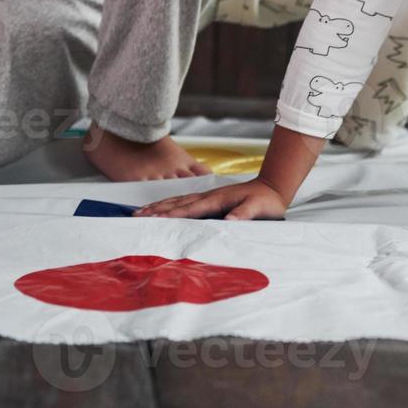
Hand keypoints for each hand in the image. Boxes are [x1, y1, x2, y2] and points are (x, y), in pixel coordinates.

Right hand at [132, 178, 286, 220]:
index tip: (154, 219)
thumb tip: (229, 220)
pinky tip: (162, 208)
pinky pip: (184, 203)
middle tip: (136, 215)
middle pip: (177, 203)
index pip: (190, 209)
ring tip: (141, 211)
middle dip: (156, 209)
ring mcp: (207, 197)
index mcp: (217, 200)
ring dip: (159, 206)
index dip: (172, 215)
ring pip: (178, 201)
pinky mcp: (209, 200)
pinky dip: (169, 205)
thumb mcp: (258, 208)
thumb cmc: (266, 201)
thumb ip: (244, 214)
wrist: (272, 187)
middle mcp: (208, 197)